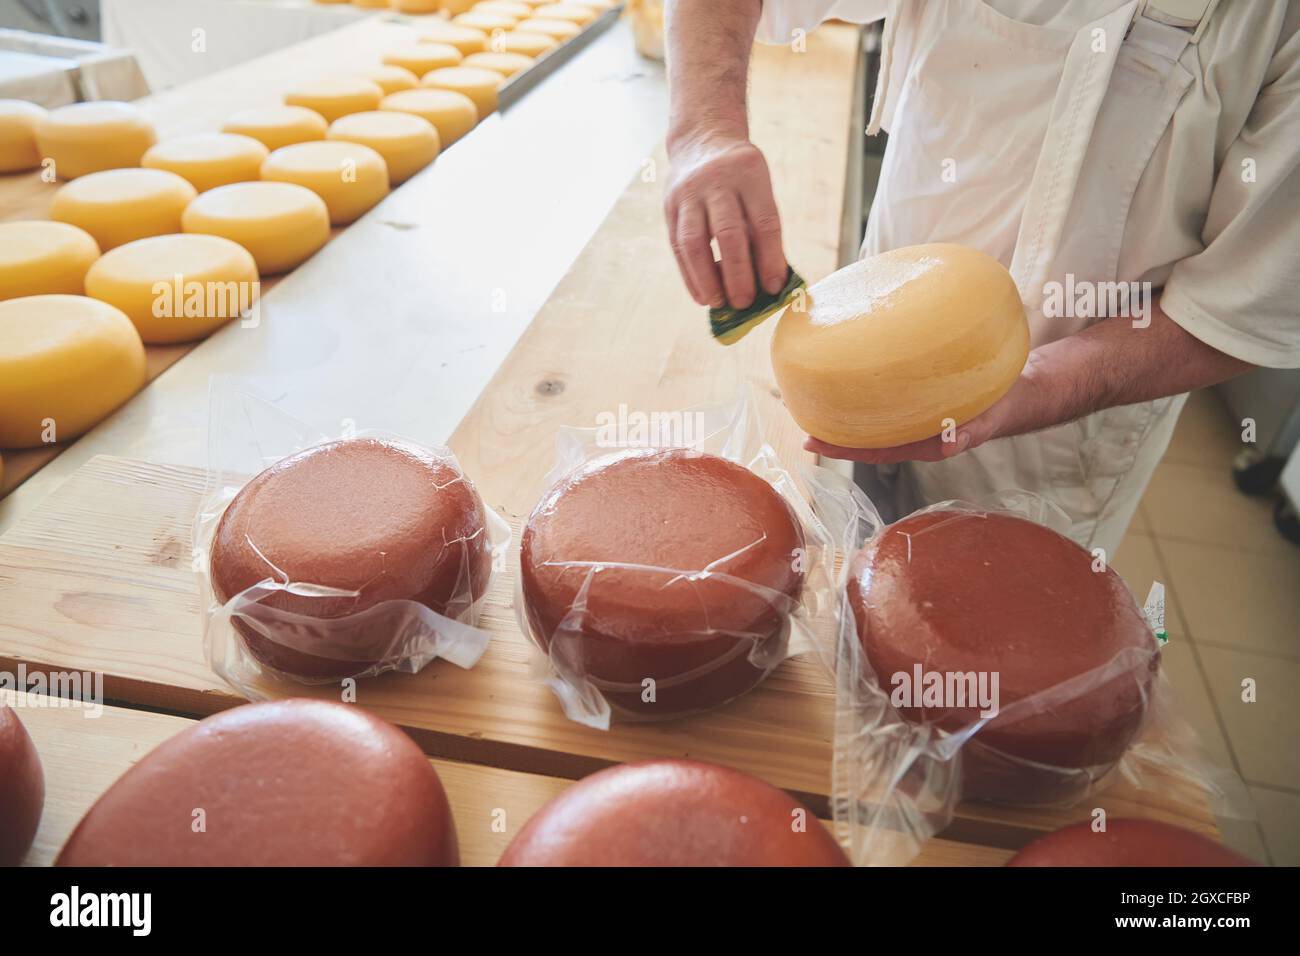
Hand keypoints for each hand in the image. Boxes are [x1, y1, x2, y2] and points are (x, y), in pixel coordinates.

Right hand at [664, 134, 786, 309]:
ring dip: (707, 279)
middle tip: (745, 303)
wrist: (702, 140)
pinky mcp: (670, 206)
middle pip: (728, 234)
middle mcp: (717, 181)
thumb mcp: (758, 188)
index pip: (763, 222)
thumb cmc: (741, 177)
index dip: (770, 258)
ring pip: (695, 243)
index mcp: (750, 174)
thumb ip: (761, 228)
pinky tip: (702, 295)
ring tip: (720, 303)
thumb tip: (768, 281)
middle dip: (737, 274)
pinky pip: (678, 247)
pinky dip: (690, 275)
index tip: (774, 287)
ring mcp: (689, 193)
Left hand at [803, 368, 1043, 463]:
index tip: (811, 440)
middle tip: (797, 416)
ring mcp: (912, 414)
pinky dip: (864, 386)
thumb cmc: (1001, 406)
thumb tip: (951, 441)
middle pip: (863, 436)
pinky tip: (848, 369)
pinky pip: (884, 394)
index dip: (841, 447)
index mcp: (922, 443)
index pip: (873, 450)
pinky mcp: (916, 395)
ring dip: (842, 409)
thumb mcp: (989, 418)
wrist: (1019, 390)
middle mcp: (910, 431)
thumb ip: (972, 430)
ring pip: (871, 416)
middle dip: (830, 431)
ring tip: (812, 394)